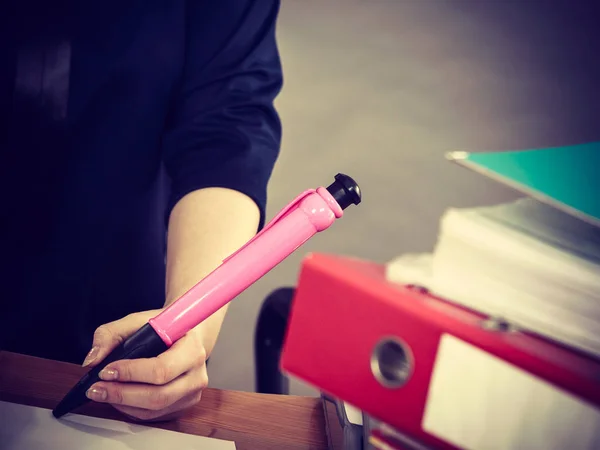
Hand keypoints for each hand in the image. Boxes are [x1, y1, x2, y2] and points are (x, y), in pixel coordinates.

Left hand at [82, 310, 208, 421]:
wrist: (187, 336)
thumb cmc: (165, 328)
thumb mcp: (138, 320)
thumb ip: (111, 334)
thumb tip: (93, 359)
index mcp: (191, 349)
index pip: (161, 369)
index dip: (131, 373)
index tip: (106, 370)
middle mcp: (197, 374)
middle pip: (158, 396)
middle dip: (122, 394)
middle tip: (97, 388)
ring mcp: (192, 393)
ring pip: (154, 409)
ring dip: (123, 404)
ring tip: (103, 392)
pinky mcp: (184, 405)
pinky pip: (155, 415)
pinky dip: (132, 409)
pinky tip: (120, 397)